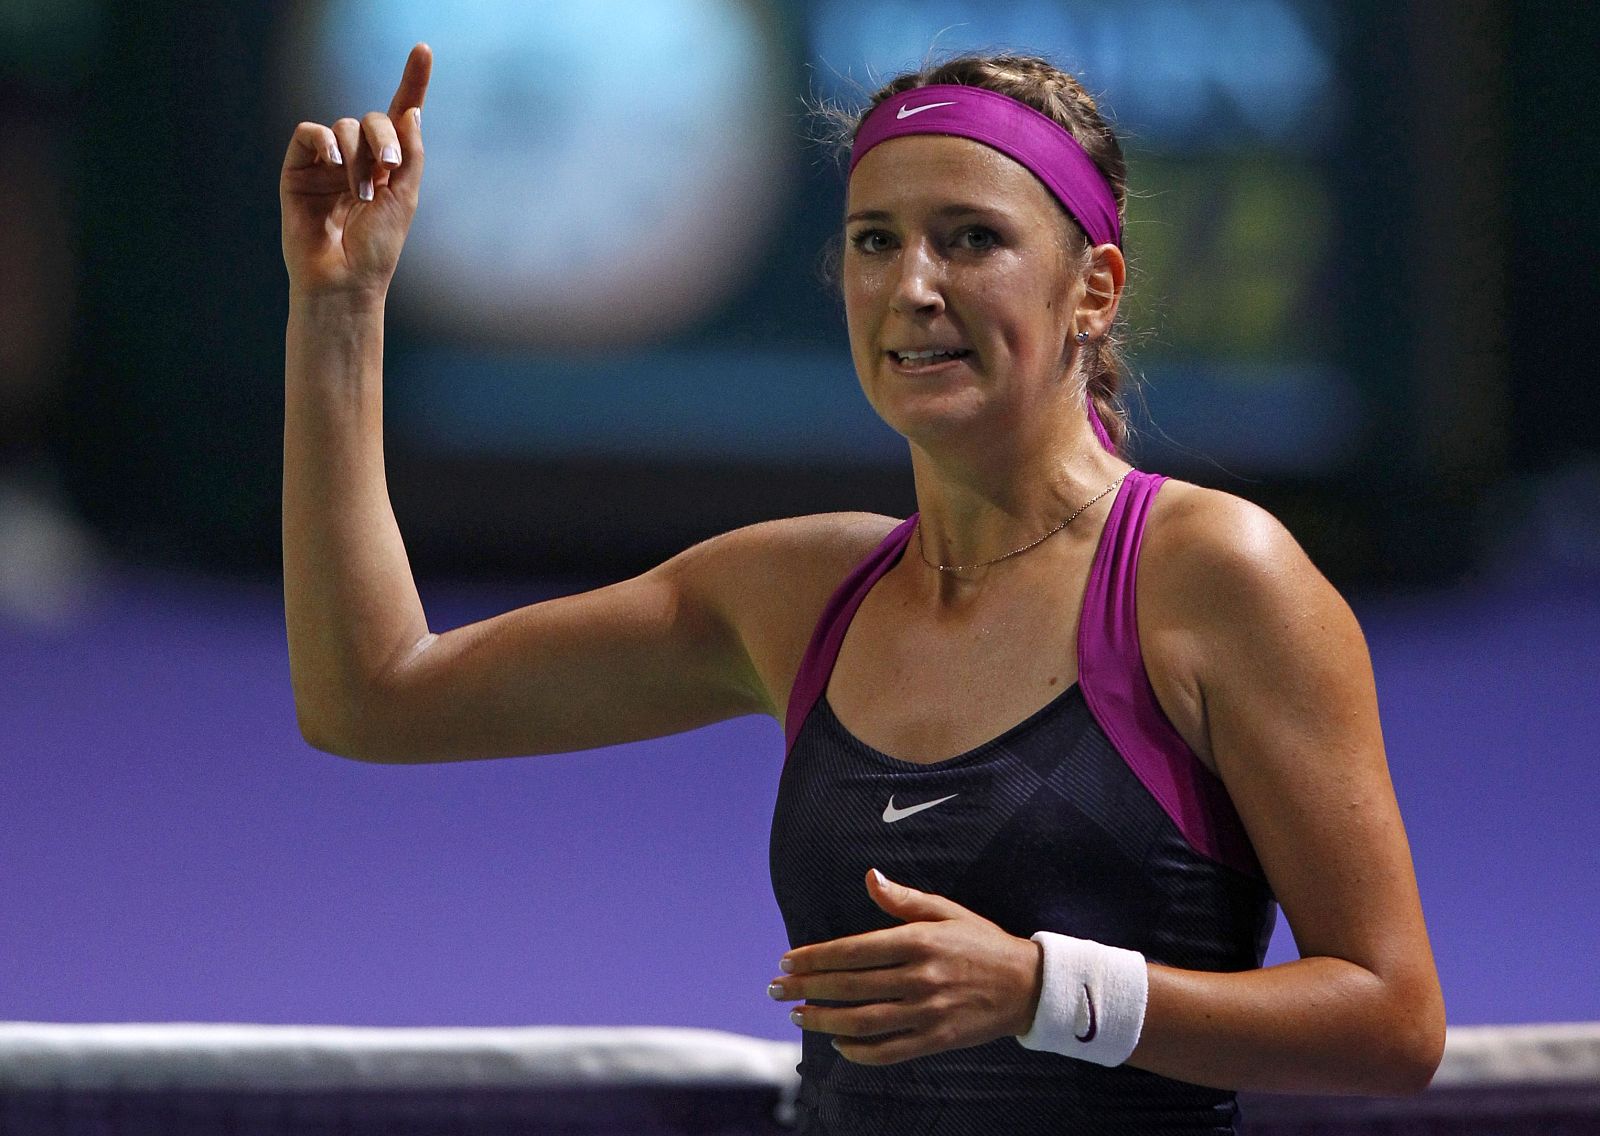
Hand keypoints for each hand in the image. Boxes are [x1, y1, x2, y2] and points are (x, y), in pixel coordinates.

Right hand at [280, 43, 431, 298]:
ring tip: (360, 194)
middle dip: (384, 137)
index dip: (411, 82)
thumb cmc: (377, 247)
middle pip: (372, 120)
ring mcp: (327, 163)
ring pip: (344, 127)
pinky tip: (333, 163)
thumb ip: (411, 152)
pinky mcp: (298, 169)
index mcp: (388, 166)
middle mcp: (358, 159)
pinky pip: (310, 133)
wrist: (344, 278)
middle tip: (391, 167)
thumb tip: (410, 110)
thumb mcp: (405, 196)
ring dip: (358, 156)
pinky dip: (324, 142)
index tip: (423, 49)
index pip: (399, 115)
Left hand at [768, 869, 1042, 1064]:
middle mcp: (919, 977)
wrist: (1028, 986)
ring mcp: (928, 1011)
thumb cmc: (982, 943)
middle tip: (775, 989)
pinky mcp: (936, 1039)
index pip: (853, 950)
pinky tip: (839, 1043)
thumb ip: (904, 899)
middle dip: (806, 987)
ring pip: (862, 1021)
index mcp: (918, 941)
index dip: (814, 957)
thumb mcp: (946, 911)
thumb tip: (870, 878)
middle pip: (849, 985)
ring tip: (797, 1016)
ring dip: (823, 1020)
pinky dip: (859, 1051)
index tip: (787, 961)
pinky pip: (889, 1051)